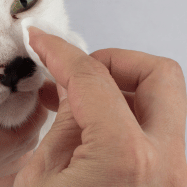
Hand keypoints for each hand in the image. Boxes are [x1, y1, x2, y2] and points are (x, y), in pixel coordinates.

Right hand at [14, 27, 186, 185]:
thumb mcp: (40, 178)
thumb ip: (64, 123)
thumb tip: (69, 86)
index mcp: (124, 158)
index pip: (91, 77)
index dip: (58, 51)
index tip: (39, 40)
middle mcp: (165, 163)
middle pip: (157, 74)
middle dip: (111, 60)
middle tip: (76, 70)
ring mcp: (173, 173)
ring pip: (162, 101)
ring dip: (120, 87)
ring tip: (78, 99)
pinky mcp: (168, 179)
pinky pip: (155, 129)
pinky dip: (125, 114)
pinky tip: (92, 123)